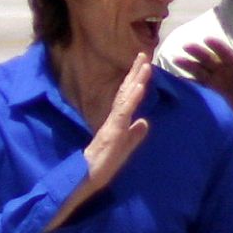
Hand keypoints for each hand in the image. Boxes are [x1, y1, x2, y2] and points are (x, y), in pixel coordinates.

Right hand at [80, 53, 152, 196]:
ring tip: (144, 65)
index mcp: (117, 122)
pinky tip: (138, 87)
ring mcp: (113, 124)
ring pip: (124, 98)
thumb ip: (134, 136)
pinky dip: (131, 99)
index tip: (143, 65)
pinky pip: (122, 113)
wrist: (87, 179)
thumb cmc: (103, 166)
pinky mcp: (112, 132)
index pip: (126, 98)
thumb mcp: (124, 149)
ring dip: (135, 80)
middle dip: (135, 73)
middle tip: (144, 53)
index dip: (135, 81)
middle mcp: (114, 119)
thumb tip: (145, 122)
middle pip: (125, 92)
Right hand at [174, 38, 232, 147]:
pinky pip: (198, 84)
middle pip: (209, 59)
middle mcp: (224, 69)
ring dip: (189, 64)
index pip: (226, 53)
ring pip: (200, 69)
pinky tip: (178, 80)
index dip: (217, 46)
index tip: (206, 39)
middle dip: (198, 52)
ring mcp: (216, 80)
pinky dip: (188, 83)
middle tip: (186, 46)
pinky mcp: (210, 91)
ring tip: (176, 60)